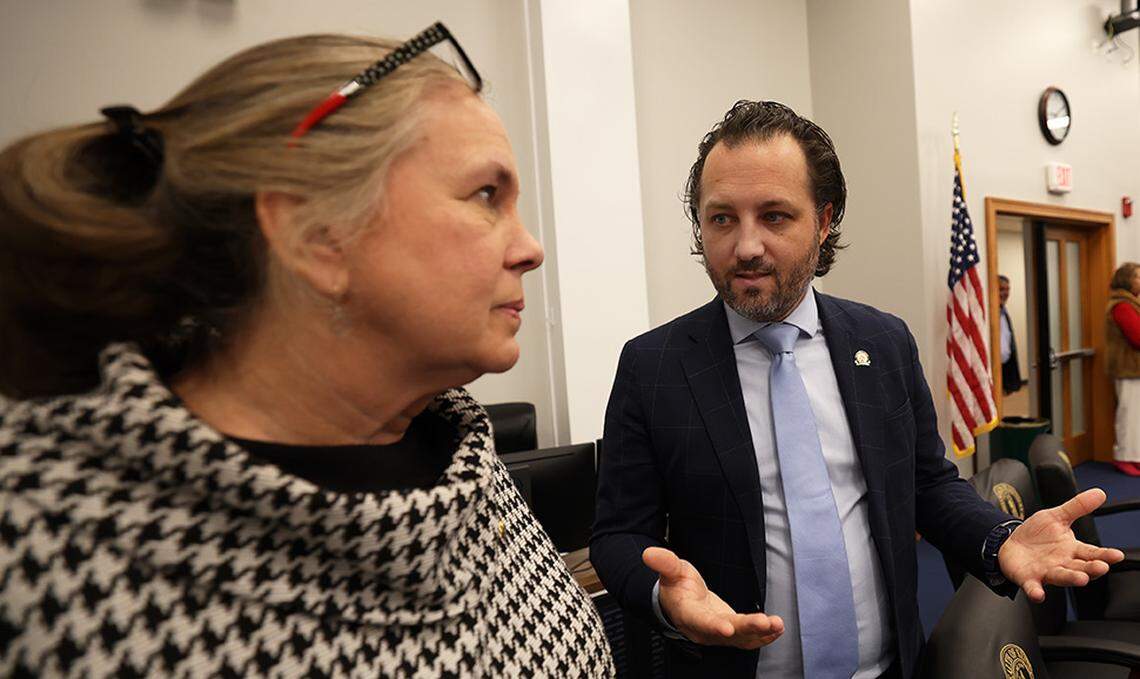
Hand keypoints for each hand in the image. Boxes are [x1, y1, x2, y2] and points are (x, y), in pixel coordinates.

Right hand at [643, 547, 783, 648]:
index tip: (728, 626)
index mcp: (688, 614)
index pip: (700, 621)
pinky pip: (749, 639)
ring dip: (761, 633)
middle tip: (765, 622)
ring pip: (741, 638)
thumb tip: (649, 553)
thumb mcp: (670, 570)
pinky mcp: (731, 632)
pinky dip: (764, 636)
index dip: (713, 625)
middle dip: (747, 628)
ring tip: (778, 624)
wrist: (680, 602)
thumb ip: (664, 563)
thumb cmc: (676, 586)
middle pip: (727, 632)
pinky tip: (778, 628)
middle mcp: (704, 629)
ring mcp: (719, 633)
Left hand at [998, 488, 1125, 602]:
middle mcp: (1063, 563)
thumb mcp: (1056, 516)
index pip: (1092, 553)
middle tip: (1101, 567)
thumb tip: (1100, 493)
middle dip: (1091, 569)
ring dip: (1071, 579)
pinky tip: (1039, 594)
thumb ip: (1077, 507)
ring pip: (1061, 577)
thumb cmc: (1036, 534)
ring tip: (1081, 579)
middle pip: (1081, 568)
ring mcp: (1046, 572)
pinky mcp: (1029, 579)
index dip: (1105, 555)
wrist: (1009, 543)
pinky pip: (1033, 587)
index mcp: (1072, 549)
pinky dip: (1036, 592)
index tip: (1117, 555)